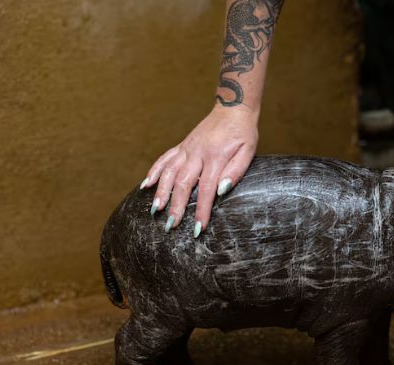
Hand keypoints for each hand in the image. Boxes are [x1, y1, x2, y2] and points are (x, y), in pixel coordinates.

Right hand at [140, 105, 257, 235]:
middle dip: (176, 206)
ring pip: (169, 172)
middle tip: (171, 225)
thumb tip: (221, 191)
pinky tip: (146, 185)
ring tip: (155, 209)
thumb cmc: (243, 132)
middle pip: (182, 183)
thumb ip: (235, 171)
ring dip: (161, 192)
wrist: (233, 107)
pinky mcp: (182, 145)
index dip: (201, 210)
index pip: (206, 190)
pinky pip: (164, 158)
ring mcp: (187, 148)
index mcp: (215, 158)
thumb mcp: (248, 151)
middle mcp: (197, 153)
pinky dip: (154, 171)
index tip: (198, 228)